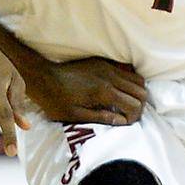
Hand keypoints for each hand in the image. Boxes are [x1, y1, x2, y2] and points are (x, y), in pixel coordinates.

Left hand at [25, 56, 146, 125]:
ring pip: (137, 79)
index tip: (125, 122)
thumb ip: (102, 118)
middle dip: (139, 105)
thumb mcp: (76, 116)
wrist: (44, 78)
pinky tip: (121, 88)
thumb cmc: (57, 101)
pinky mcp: (103, 62)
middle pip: (141, 91)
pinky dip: (130, 79)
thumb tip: (123, 122)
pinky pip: (127, 69)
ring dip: (136, 92)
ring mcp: (108, 67)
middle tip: (128, 114)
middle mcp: (110, 77)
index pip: (134, 105)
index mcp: (104, 93)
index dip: (134, 117)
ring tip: (126, 102)